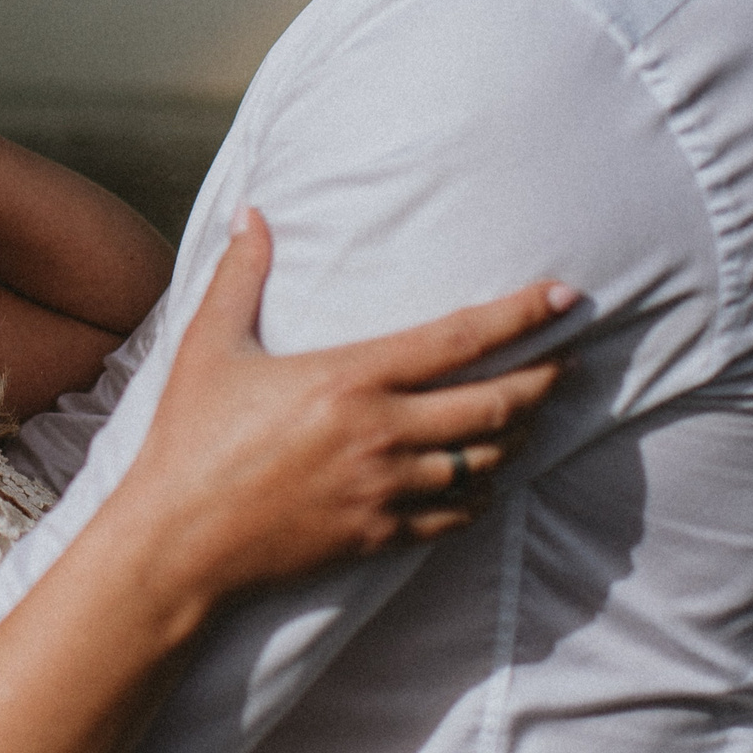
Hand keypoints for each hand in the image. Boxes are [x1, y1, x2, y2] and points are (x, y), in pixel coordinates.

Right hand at [122, 208, 571, 602]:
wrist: (179, 540)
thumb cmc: (189, 439)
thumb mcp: (210, 346)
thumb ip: (241, 274)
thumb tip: (253, 212)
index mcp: (350, 378)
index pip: (461, 338)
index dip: (523, 316)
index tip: (565, 298)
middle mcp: (382, 433)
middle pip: (497, 403)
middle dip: (547, 379)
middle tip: (572, 361)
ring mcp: (387, 490)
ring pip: (487, 461)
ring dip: (519, 435)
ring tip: (533, 413)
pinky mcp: (381, 535)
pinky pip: (458, 515)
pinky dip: (482, 492)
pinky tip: (485, 477)